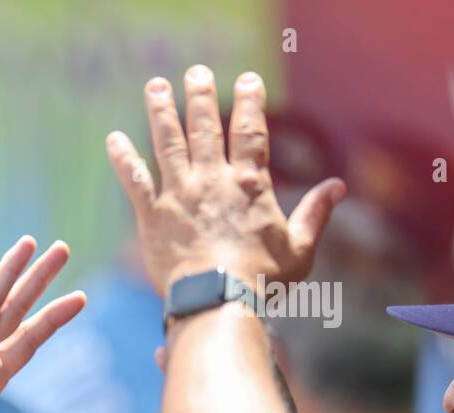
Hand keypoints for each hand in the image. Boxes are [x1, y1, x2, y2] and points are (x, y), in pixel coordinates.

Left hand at [106, 66, 345, 294]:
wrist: (216, 299)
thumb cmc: (261, 279)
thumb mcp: (299, 247)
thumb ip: (316, 213)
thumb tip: (340, 186)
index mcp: (249, 184)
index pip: (250, 132)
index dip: (251, 102)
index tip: (249, 79)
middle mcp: (212, 180)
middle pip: (205, 127)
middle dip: (201, 96)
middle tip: (196, 72)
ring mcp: (180, 195)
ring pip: (168, 143)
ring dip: (161, 112)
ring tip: (155, 87)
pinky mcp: (152, 216)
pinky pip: (135, 181)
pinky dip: (123, 159)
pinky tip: (113, 139)